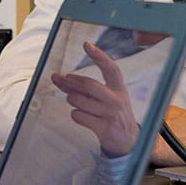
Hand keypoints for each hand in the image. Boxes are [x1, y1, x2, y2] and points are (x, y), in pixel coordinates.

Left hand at [50, 42, 141, 158]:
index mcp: (119, 88)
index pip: (111, 68)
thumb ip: (85, 87)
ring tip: (74, 101)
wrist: (128, 140)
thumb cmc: (112, 113)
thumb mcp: (107, 97)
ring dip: (71, 99)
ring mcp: (111, 114)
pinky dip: (75, 114)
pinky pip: (78, 116)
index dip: (99, 56)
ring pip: (79, 101)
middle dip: (71, 81)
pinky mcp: (104, 128)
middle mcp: (117, 100)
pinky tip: (82, 116)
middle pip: (89, 85)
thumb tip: (57, 77)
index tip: (87, 45)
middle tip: (61, 79)